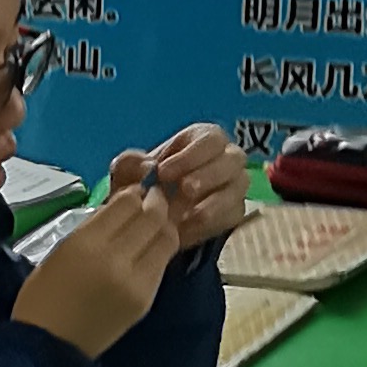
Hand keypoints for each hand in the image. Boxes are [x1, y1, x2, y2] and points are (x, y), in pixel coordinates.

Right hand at [14, 183, 181, 358]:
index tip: (134, 192)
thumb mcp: (61, 250)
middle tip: (152, 199)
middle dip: (155, 202)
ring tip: (154, 223)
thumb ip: (94, 227)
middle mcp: (116, 259)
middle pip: (152, 216)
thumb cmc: (42, 296)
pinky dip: (159, 249)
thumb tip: (122, 207)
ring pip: (166, 238)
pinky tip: (149, 249)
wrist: (48, 346)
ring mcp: (136, 281)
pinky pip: (162, 263)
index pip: (127, 203)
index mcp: (87, 244)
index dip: (134, 193)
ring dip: (164, 225)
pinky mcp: (146, 299)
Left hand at [110, 125, 245, 253]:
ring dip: (215, 200)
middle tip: (184, 189)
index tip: (164, 172)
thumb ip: (130, 164)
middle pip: (233, 159)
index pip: (210, 138)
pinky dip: (212, 222)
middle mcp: (226, 159)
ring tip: (187, 214)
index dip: (191, 154)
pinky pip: (232, 214)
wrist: (151, 215)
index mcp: (204, 139)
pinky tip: (188, 228)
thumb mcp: (128, 172)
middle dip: (208, 174)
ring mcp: (234, 185)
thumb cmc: (145, 183)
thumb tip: (146, 165)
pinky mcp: (234, 210)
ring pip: (238, 187)